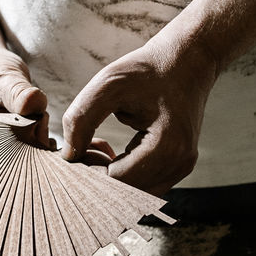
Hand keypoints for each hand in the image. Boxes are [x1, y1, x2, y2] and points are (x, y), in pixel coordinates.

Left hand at [61, 38, 218, 195]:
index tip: (71, 152)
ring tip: (95, 150)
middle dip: (98, 178)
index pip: (117, 180)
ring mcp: (182, 168)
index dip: (88, 172)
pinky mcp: (178, 166)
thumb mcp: (109, 85)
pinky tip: (110, 154)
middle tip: (79, 152)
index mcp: (167, 147)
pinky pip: (144, 185)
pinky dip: (123, 176)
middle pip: (127, 194)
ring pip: (135, 194)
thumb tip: (69, 155)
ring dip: (110, 179)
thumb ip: (82, 118)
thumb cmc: (149, 69)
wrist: (186, 61)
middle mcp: (179, 164)